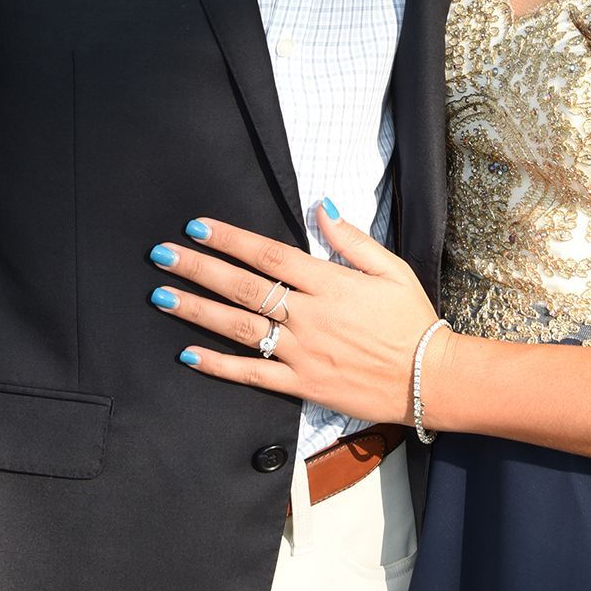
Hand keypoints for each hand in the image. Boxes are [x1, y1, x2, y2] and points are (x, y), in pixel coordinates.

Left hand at [153, 201, 437, 419]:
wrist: (430, 379)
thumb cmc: (412, 320)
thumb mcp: (391, 268)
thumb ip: (351, 239)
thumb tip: (321, 206)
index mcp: (329, 283)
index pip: (268, 254)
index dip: (230, 238)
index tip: (198, 227)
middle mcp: (309, 316)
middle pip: (243, 287)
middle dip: (198, 269)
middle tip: (162, 255)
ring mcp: (302, 352)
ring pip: (239, 328)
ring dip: (196, 310)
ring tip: (161, 296)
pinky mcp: (301, 384)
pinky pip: (252, 374)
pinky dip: (218, 365)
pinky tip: (188, 353)